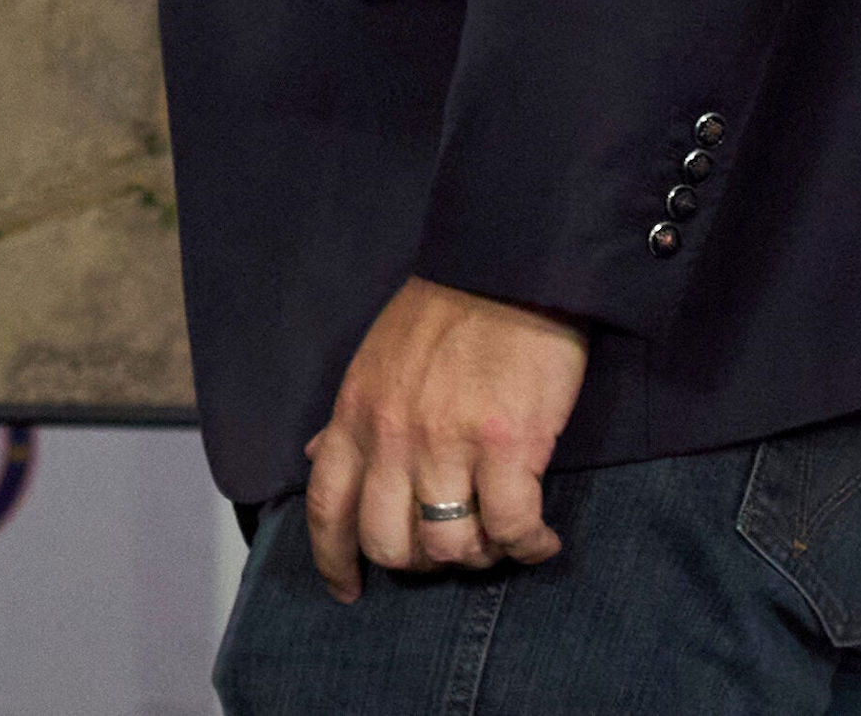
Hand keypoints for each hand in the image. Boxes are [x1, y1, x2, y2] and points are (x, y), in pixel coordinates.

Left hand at [301, 275, 588, 600]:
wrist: (506, 270)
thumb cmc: (443, 315)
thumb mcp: (374, 361)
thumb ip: (350, 418)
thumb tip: (319, 456)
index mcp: (356, 414)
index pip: (326, 506)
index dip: (333, 559)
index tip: (348, 590)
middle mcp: (393, 437)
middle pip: (389, 543)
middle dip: (420, 563)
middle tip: (451, 548)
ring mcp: (449, 443)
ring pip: (450, 546)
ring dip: (478, 557)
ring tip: (500, 539)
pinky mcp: (508, 446)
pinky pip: (512, 528)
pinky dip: (529, 547)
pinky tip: (541, 541)